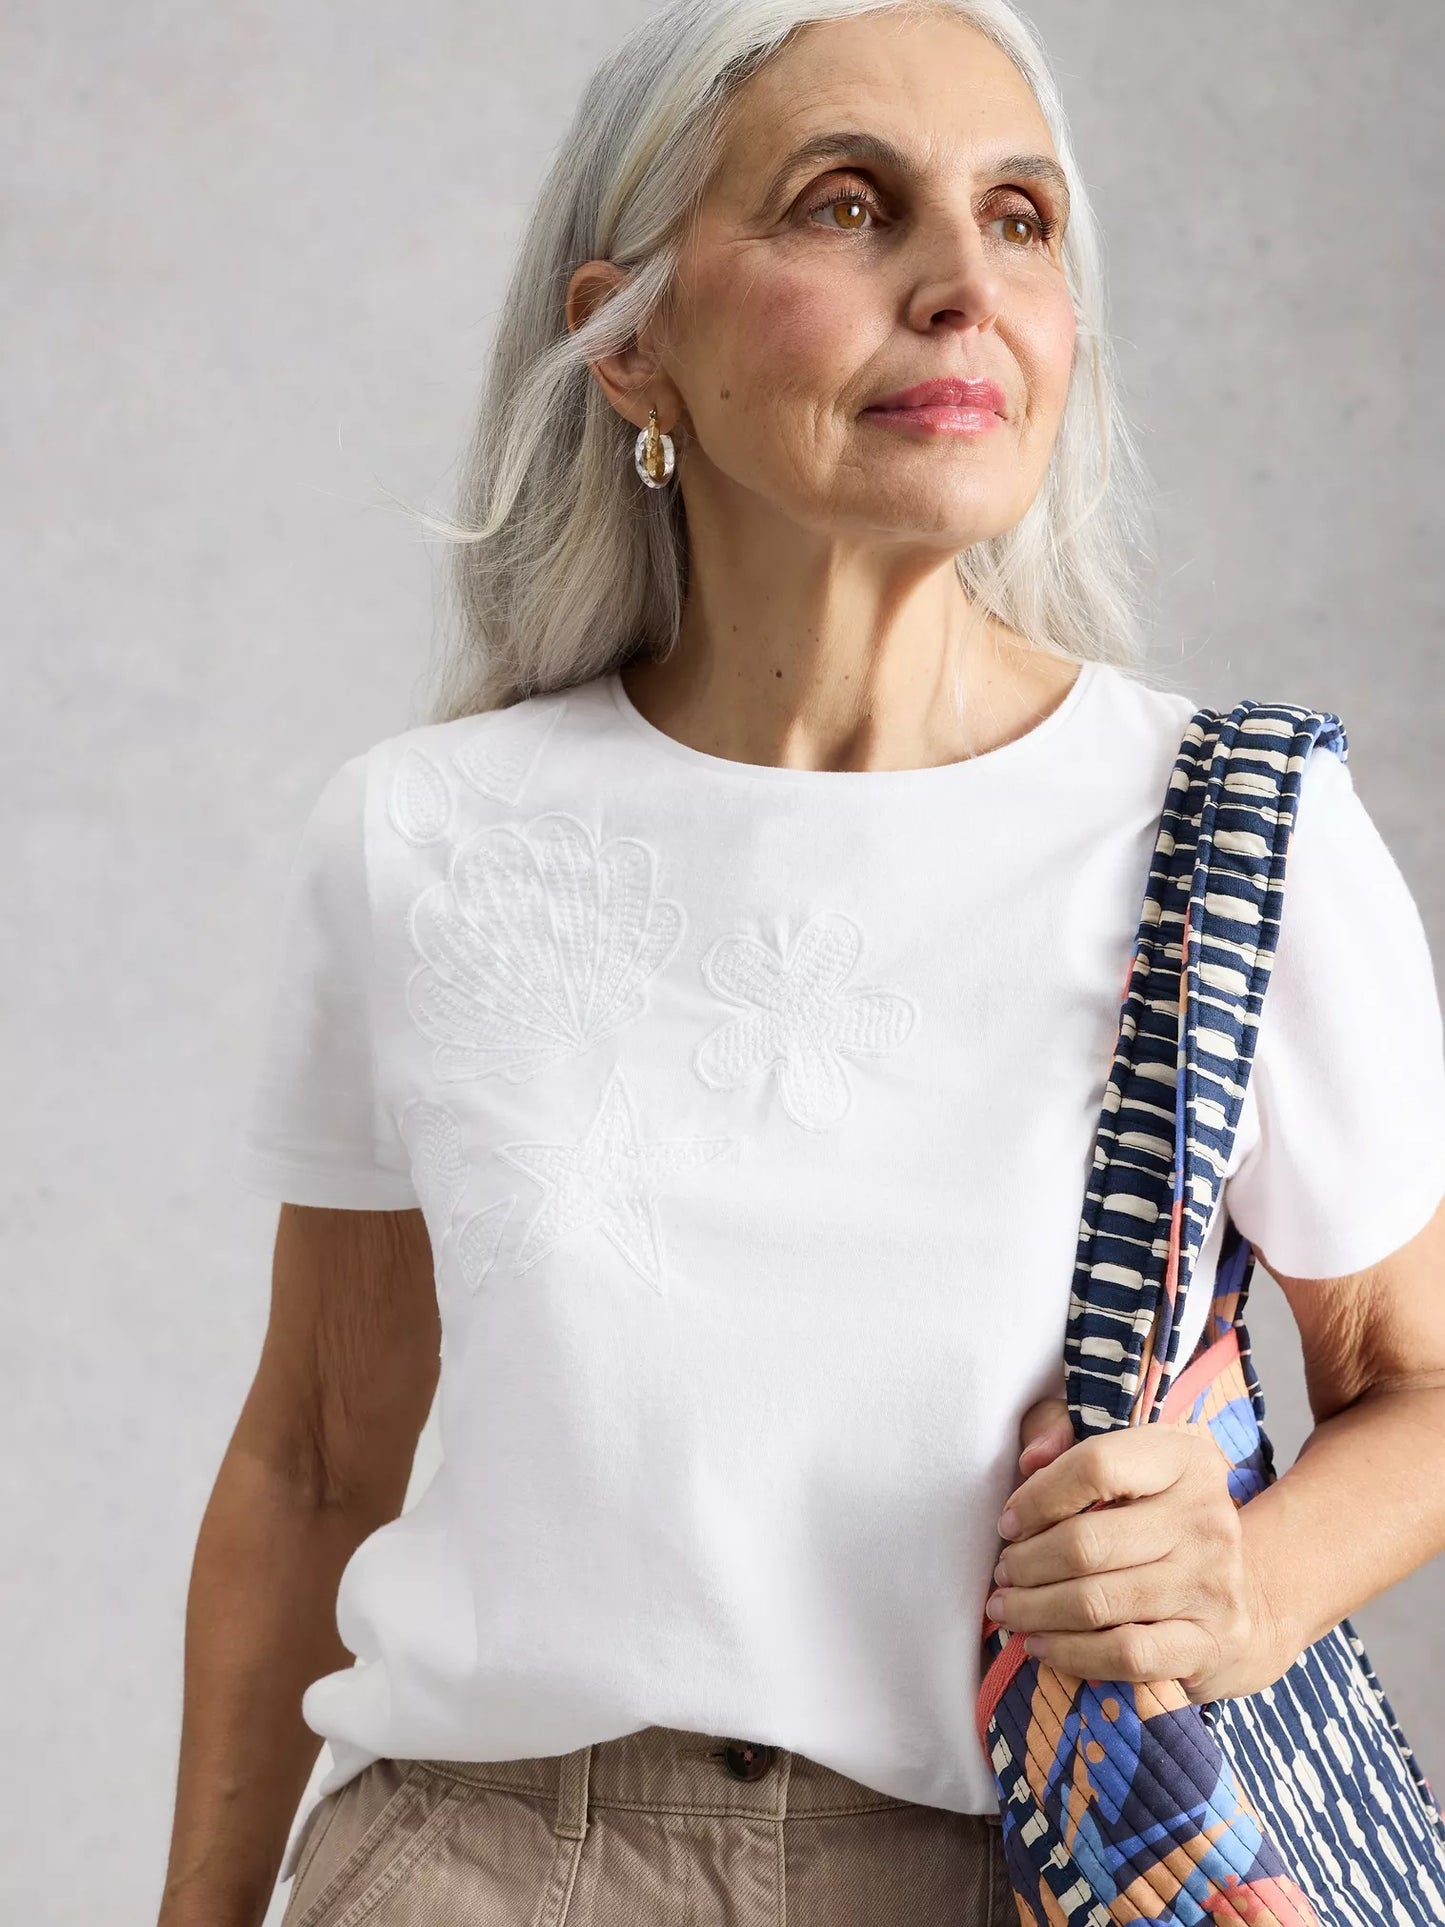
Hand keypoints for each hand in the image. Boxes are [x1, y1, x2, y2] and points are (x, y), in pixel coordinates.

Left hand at [983, 1396, 1286, 1702]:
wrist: (1253, 1596)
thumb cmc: (1161, 1520)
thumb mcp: (1126, 1462)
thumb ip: (1065, 1438)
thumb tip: (1029, 1458)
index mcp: (1184, 1459)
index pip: (1096, 1467)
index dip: (1038, 1497)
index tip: (1009, 1523)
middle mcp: (1206, 1516)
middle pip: (1086, 1543)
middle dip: (1026, 1563)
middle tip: (1003, 1574)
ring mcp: (1212, 1583)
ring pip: (1096, 1602)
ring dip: (1035, 1610)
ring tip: (1009, 1610)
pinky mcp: (1210, 1642)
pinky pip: (1123, 1654)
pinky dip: (1070, 1653)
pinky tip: (1042, 1646)